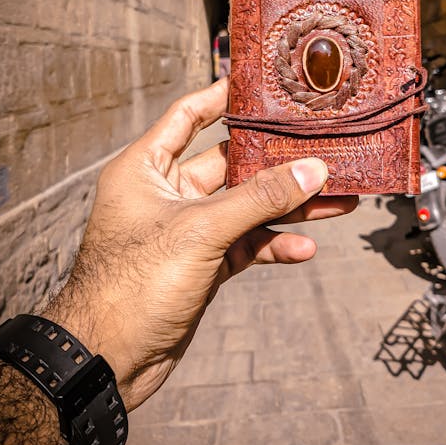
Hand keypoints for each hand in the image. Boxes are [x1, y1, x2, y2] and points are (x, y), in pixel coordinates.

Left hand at [46, 78, 356, 410]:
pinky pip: (245, 245)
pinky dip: (273, 245)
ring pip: (245, 207)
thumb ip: (259, 200)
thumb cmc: (132, 286)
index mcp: (145, 168)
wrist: (108, 360)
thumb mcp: (200, 232)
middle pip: (230, 164)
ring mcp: (186, 230)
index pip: (188, 116)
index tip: (264, 85)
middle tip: (321, 149)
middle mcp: (165, 193)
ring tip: (337, 201)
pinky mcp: (201, 264)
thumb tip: (313, 171)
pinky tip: (304, 249)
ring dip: (287, 206)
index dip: (223, 96)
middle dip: (277, 161)